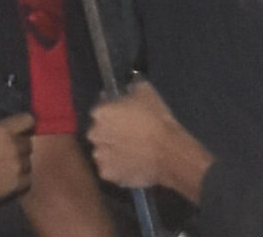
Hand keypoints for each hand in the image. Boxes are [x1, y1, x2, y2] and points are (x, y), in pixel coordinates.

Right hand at [0, 114, 34, 207]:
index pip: (27, 120)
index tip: (19, 125)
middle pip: (28, 142)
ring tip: (10, 164)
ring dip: (21, 161)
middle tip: (9, 146)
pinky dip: (22, 177)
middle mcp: (15, 147)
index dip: (24, 121)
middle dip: (21, 143)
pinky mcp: (15, 185)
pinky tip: (13, 178)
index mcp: (4, 130)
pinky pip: (27, 179)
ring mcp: (17, 167)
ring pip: (28, 161)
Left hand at [89, 86, 212, 196]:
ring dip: (111, 151)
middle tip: (127, 134)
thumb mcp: (146, 91)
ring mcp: (99, 156)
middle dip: (109, 133)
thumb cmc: (156, 119)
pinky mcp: (107, 175)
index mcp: (100, 113)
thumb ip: (131, 88)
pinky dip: (117, 167)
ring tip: (130, 151)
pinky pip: (109, 168)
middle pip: (98, 132)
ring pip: (102, 151)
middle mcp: (94, 134)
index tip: (123, 117)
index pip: (100, 111)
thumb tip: (127, 90)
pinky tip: (131, 164)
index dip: (112, 114)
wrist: (167, 152)